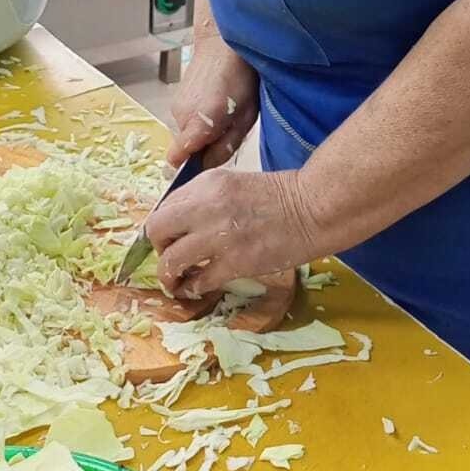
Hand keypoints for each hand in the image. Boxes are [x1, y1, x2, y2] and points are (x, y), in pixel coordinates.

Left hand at [147, 167, 320, 297]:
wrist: (313, 207)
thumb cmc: (281, 196)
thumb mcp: (234, 184)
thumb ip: (206, 200)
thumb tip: (183, 226)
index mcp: (206, 183)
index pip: (165, 206)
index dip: (164, 227)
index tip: (169, 239)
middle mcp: (205, 206)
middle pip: (156, 230)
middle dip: (158, 247)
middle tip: (171, 257)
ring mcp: (218, 235)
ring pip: (171, 261)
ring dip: (169, 275)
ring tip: (177, 282)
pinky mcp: (234, 262)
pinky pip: (199, 281)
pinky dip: (194, 288)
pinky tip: (200, 287)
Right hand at [167, 44, 259, 168]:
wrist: (224, 43)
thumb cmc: (241, 77)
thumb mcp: (245, 118)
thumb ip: (225, 146)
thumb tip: (208, 166)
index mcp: (199, 123)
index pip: (177, 158)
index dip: (190, 167)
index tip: (207, 160)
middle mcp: (181, 115)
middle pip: (186, 147)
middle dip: (205, 146)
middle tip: (228, 129)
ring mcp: (176, 105)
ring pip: (187, 133)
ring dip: (203, 130)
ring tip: (225, 112)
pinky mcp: (177, 97)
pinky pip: (186, 119)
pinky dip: (199, 118)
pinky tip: (216, 103)